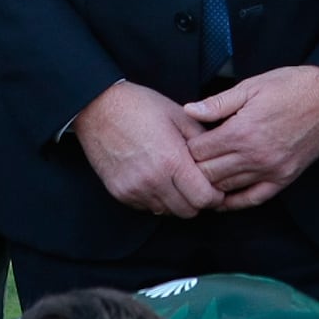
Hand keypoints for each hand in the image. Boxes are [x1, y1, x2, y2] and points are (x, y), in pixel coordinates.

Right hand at [71, 82, 223, 217]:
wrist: (99, 108)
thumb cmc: (140, 107)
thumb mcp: (179, 115)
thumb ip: (202, 140)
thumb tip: (218, 158)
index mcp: (172, 160)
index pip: (203, 198)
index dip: (215, 196)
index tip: (216, 189)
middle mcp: (153, 180)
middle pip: (187, 211)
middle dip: (198, 201)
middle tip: (199, 186)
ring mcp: (134, 189)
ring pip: (167, 212)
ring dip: (177, 202)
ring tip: (177, 181)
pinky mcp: (120, 193)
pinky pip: (147, 207)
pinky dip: (157, 200)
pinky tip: (158, 180)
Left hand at [185, 65, 318, 209]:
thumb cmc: (292, 86)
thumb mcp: (251, 86)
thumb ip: (218, 103)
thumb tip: (189, 110)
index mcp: (241, 131)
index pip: (198, 151)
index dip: (185, 148)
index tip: (181, 143)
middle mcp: (254, 156)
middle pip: (207, 174)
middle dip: (192, 168)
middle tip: (184, 162)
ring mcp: (271, 170)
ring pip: (226, 188)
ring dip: (210, 184)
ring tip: (197, 178)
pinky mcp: (285, 178)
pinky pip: (253, 199)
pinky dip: (234, 202)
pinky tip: (222, 199)